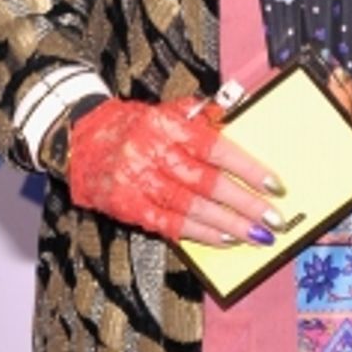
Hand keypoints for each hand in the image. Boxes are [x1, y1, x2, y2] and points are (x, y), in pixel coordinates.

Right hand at [68, 96, 285, 246]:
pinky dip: (198, 234)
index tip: (274, 183)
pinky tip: (223, 240)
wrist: (78, 138)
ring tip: (255, 236)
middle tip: (273, 220)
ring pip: (190, 209)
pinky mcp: (128, 207)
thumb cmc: (132, 123)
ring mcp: (138, 183)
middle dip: (244, 204)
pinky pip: (168, 225)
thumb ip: (201, 117)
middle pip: (206, 183)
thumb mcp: (165, 111)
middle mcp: (152, 154)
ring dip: (227, 225)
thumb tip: (238, 119)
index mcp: (166, 125)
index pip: (214, 147)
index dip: (246, 168)